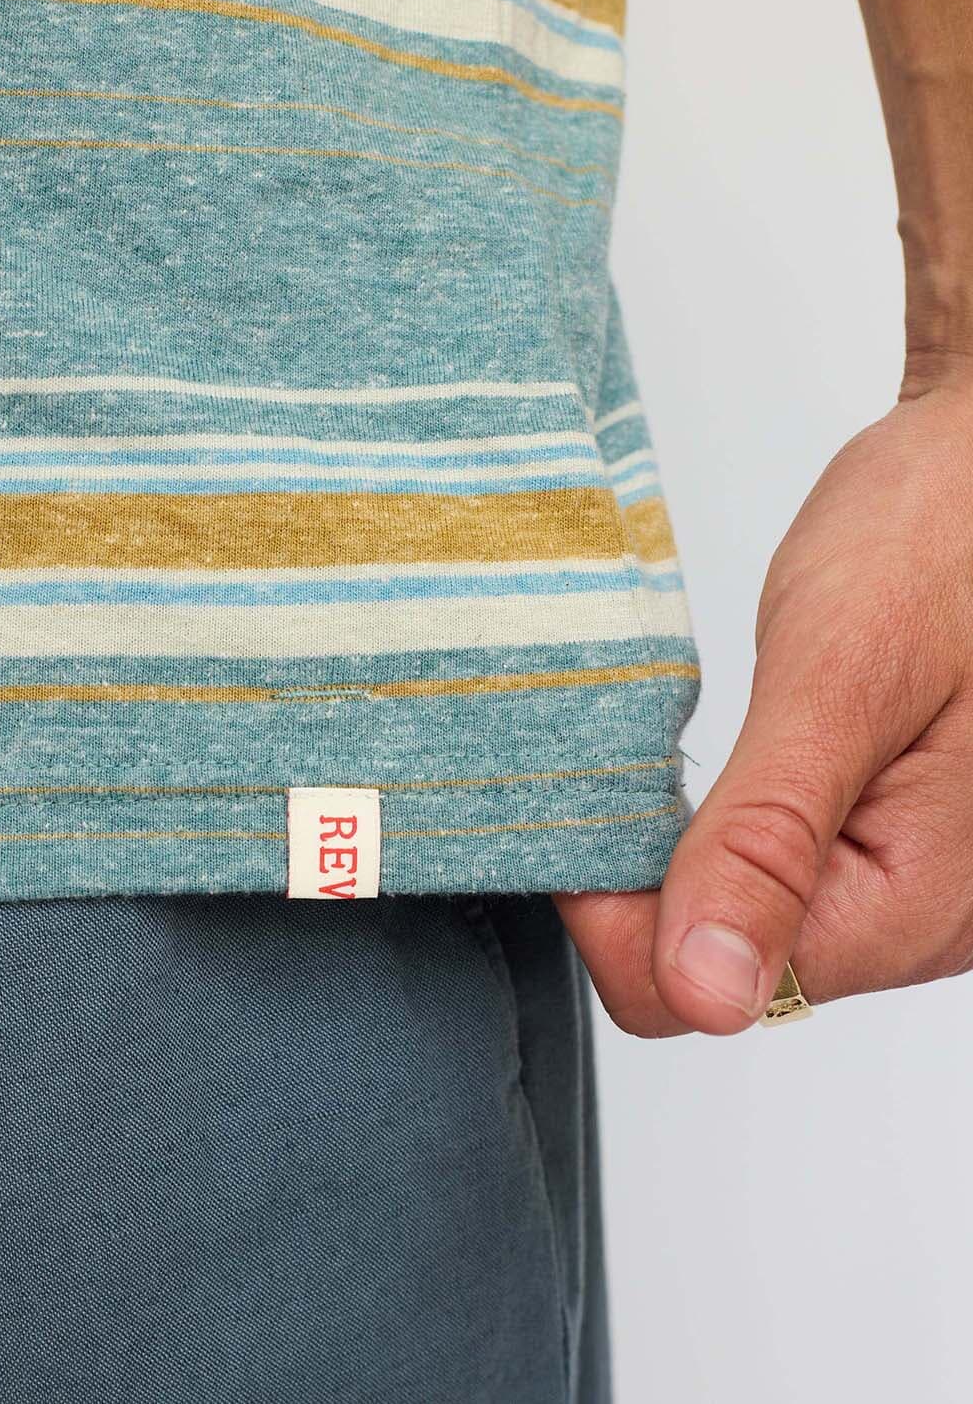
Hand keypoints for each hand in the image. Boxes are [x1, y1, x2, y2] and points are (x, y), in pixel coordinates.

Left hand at [556, 373, 972, 1034]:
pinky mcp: (901, 847)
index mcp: (918, 906)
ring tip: (702, 745)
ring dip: (694, 850)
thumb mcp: (840, 677)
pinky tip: (741, 760)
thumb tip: (708, 993)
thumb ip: (769, 838)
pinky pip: (786, 878)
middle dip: (655, 876)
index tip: (591, 801)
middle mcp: (928, 923)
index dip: (617, 910)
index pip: (704, 993)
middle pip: (723, 970)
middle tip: (641, 757)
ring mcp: (920, 889)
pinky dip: (735, 828)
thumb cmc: (945, 535)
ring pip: (749, 924)